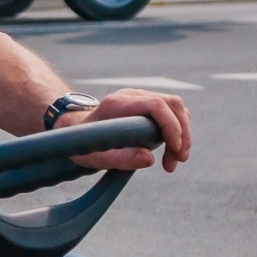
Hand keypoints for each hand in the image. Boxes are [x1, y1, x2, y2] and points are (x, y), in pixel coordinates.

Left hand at [61, 89, 190, 172]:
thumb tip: (149, 159)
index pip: (156, 105)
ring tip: (173, 161)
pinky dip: (177, 132)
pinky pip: (172, 113)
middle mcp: (131, 96)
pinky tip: (170, 151)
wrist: (74, 130)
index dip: (171, 125)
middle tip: (177, 160)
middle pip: (172, 104)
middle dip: (182, 133)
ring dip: (182, 134)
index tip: (175, 149)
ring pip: (176, 107)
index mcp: (117, 104)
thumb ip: (121, 159)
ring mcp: (140, 98)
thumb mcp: (95, 158)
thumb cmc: (83, 144)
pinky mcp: (146, 105)